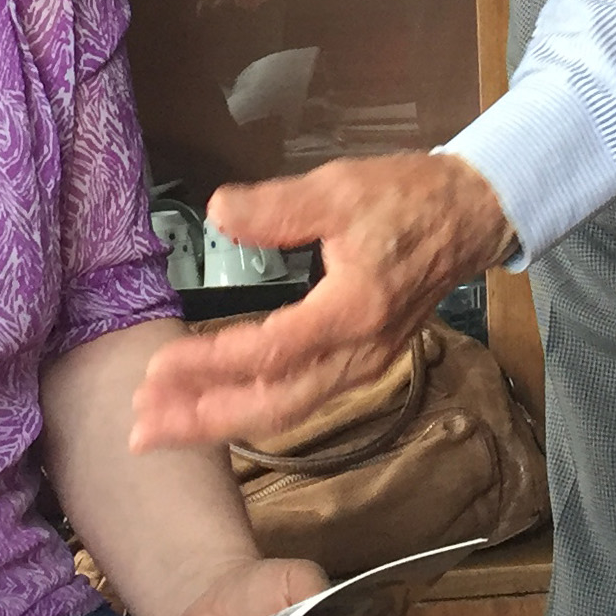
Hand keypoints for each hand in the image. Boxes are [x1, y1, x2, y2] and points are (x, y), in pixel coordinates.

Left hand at [130, 153, 514, 449]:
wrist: (472, 217)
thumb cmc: (409, 199)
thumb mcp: (342, 188)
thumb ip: (279, 206)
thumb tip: (220, 212)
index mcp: (354, 309)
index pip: (270, 352)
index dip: (210, 365)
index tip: (158, 368)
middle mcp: (361, 353)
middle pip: (275, 406)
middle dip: (205, 421)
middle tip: (143, 428)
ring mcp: (365, 365)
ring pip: (288, 410)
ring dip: (224, 421)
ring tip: (166, 421)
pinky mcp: (363, 364)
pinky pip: (302, 400)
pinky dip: (254, 408)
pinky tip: (218, 404)